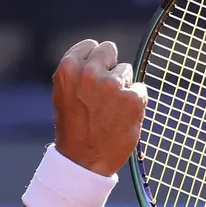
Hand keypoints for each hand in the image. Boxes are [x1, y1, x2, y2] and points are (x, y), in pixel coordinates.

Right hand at [51, 39, 147, 176]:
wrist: (84, 161)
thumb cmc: (74, 128)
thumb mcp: (64, 94)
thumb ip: (78, 73)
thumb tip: (99, 56)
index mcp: (68, 68)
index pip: (90, 46)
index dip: (94, 60)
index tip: (94, 73)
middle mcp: (89, 72)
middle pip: (109, 50)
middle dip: (110, 66)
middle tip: (104, 90)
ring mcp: (112, 85)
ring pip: (126, 71)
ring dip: (122, 87)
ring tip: (109, 110)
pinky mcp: (133, 99)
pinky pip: (140, 90)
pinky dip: (135, 102)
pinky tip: (122, 117)